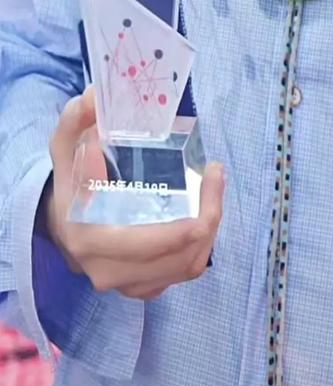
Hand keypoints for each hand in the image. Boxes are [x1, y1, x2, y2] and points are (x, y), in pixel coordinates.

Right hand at [43, 87, 224, 300]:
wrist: (64, 227)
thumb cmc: (71, 186)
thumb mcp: (66, 152)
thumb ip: (74, 125)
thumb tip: (92, 98)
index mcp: (88, 240)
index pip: (140, 244)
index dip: (177, 226)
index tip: (204, 178)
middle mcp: (108, 271)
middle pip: (175, 256)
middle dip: (208, 216)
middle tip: (216, 174)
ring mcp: (128, 284)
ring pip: (186, 266)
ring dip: (211, 227)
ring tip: (216, 184)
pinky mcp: (145, 287)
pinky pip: (186, 270)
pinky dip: (204, 243)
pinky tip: (208, 211)